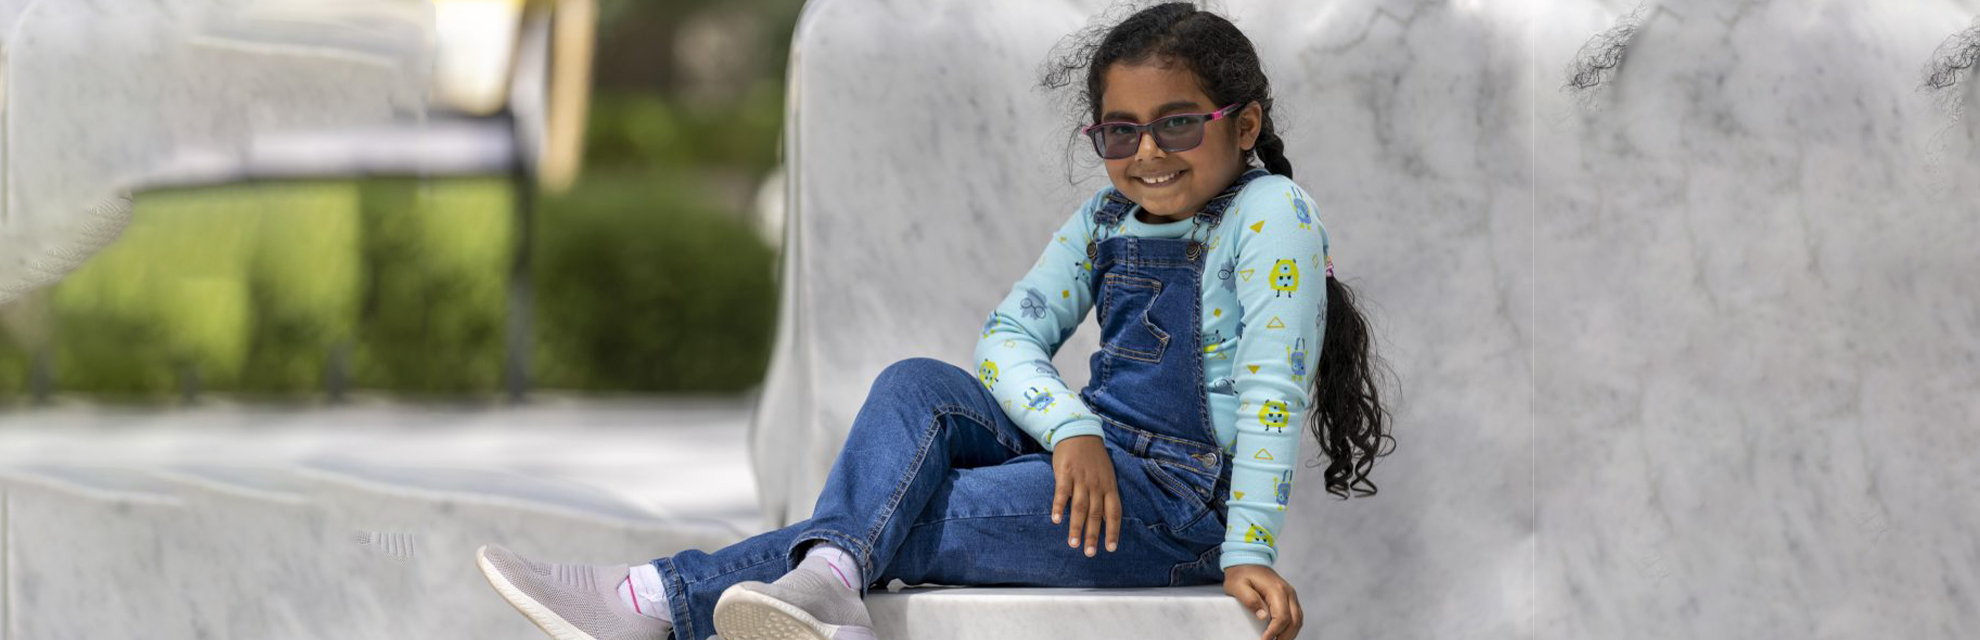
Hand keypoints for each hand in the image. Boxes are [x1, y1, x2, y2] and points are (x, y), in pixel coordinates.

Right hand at [1049, 434, 1120, 556]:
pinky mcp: (1065, 472)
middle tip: (1089, 553)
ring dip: (1076, 527)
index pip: (1114, 513)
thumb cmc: (1093, 458)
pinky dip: (1059, 506)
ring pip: (1080, 507)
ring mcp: (1081, 478)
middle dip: (1093, 535)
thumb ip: (1106, 495)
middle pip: (1096, 514)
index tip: (1110, 548)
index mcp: (1109, 486)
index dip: (1113, 531)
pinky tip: (1056, 520)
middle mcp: (1097, 484)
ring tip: (1073, 544)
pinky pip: (1062, 492)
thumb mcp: (1106, 475)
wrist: (1079, 432)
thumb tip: (1106, 520)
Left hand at [1224, 564, 1302, 639]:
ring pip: (1298, 620)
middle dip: (1284, 637)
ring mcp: (1291, 594)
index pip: (1282, 617)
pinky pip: (1296, 616)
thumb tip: (1263, 616)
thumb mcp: (1237, 586)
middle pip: (1294, 621)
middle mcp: (1288, 592)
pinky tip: (1281, 635)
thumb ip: (1250, 600)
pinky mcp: (1290, 598)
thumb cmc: (1241, 574)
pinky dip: (1291, 627)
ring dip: (1289, 634)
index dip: (1274, 632)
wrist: (1248, 560)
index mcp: (1277, 589)